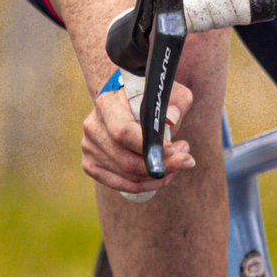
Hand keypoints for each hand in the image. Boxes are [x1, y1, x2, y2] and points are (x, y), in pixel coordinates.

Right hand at [80, 75, 194, 197]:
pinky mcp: (91, 164)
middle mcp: (93, 127)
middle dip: (161, 166)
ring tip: (179, 163)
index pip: (122, 132)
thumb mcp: (165, 91)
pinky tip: (163, 175)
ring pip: (127, 176)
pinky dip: (146, 185)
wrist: (122, 102)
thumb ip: (175, 100)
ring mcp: (89, 148)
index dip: (149, 146)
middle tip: (186, 160)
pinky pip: (121, 184)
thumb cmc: (146, 96)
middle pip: (126, 160)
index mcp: (106, 104)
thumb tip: (173, 119)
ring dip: (157, 176)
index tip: (174, 148)